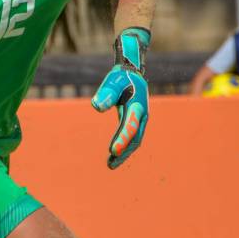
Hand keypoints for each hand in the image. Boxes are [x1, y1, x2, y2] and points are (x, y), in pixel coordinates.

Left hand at [91, 27, 150, 168]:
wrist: (132, 73)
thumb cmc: (121, 77)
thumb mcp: (113, 82)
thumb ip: (106, 94)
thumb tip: (96, 106)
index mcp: (137, 106)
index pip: (129, 125)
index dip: (122, 138)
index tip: (112, 151)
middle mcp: (141, 115)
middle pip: (135, 138)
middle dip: (124, 152)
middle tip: (111, 164)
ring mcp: (140, 120)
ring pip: (134, 140)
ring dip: (124, 152)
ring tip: (110, 165)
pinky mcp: (135, 121)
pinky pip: (131, 137)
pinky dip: (124, 146)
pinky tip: (114, 154)